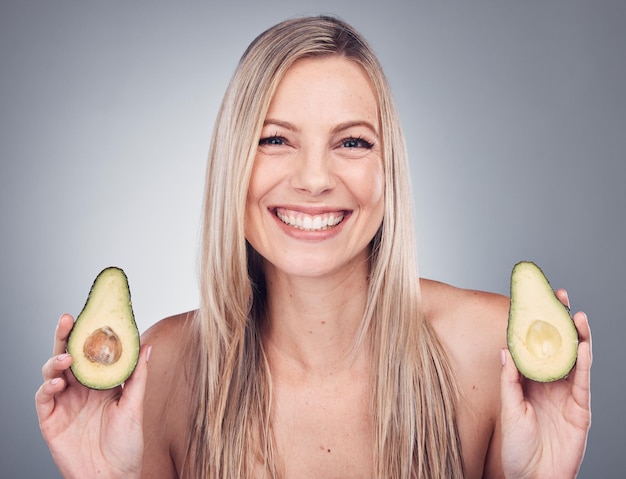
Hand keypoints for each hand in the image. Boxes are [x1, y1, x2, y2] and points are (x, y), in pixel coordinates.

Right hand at [35, 314, 150, 478]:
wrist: (113, 477)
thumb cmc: (127, 445)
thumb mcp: (135, 406)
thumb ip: (138, 376)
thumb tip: (146, 346)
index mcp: (100, 383)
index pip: (91, 352)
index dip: (88, 334)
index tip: (91, 313)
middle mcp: (80, 389)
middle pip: (69, 356)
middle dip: (66, 336)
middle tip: (68, 319)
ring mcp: (65, 403)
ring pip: (53, 373)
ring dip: (56, 360)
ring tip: (67, 356)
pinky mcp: (51, 420)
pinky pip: (43, 399)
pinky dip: (47, 388)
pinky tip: (56, 383)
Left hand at [500, 289, 591, 478]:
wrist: (532, 478)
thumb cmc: (515, 448)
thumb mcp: (507, 408)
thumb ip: (509, 379)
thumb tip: (505, 349)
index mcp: (528, 381)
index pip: (533, 347)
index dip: (534, 325)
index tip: (533, 301)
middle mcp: (549, 384)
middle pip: (557, 347)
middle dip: (559, 322)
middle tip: (560, 297)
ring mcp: (566, 396)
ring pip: (575, 360)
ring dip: (577, 337)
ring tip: (576, 316)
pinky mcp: (580, 410)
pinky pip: (584, 382)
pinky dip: (586, 363)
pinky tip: (584, 346)